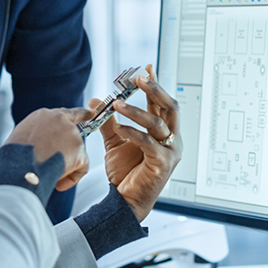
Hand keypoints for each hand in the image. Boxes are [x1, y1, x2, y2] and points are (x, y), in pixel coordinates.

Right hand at [4, 106, 91, 190]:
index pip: (65, 113)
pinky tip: (58, 182)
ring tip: (47, 173)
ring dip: (65, 164)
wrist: (19, 166)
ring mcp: (71, 133)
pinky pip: (82, 166)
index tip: (89, 113)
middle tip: (56, 162)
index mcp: (44, 115)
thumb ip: (37, 136)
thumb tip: (42, 148)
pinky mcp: (79, 148)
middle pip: (73, 133)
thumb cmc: (14, 157)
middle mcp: (59, 119)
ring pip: (76, 152)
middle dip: (68, 148)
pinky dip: (72, 176)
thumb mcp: (21, 137)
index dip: (78, 115)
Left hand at [97, 64, 180, 220]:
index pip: (161, 102)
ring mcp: (170, 151)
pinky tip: (119, 128)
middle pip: (170, 106)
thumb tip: (96, 100)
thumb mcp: (114, 141)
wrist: (124, 201)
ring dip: (137, 110)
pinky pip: (148, 142)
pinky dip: (132, 132)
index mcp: (163, 131)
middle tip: (138, 78)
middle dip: (155, 89)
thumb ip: (108, 121)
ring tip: (117, 103)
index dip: (155, 84)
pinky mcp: (162, 163)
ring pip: (157, 122)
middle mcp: (171, 139)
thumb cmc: (125, 172)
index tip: (146, 67)